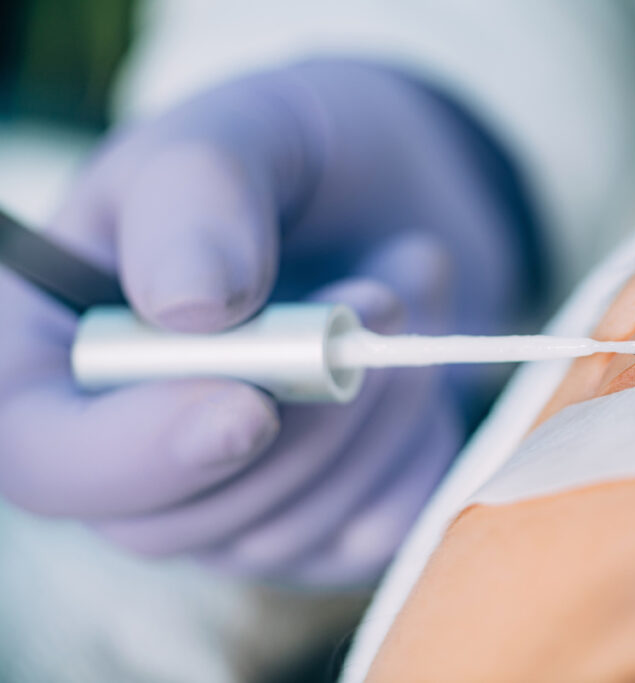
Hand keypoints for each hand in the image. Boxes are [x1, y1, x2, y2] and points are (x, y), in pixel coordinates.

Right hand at [0, 60, 534, 584]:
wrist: (401, 192)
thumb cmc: (300, 153)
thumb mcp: (243, 130)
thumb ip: (196, 196)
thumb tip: (187, 312)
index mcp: (57, 340)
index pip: (38, 449)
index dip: (133, 456)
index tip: (252, 405)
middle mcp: (126, 438)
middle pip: (168, 522)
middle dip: (302, 423)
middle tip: (382, 295)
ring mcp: (223, 492)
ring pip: (281, 533)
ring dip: (375, 417)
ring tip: (408, 288)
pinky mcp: (317, 512)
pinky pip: (369, 534)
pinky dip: (414, 449)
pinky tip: (419, 367)